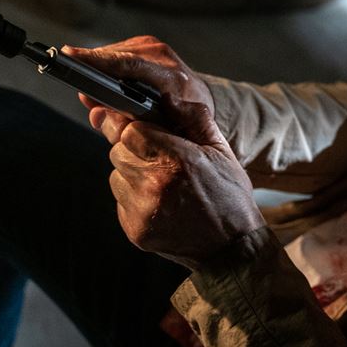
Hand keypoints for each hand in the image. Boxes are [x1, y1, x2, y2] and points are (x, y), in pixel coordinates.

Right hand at [61, 36, 214, 137]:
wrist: (199, 99)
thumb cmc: (179, 117)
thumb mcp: (157, 127)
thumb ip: (124, 121)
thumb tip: (94, 111)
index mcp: (171, 79)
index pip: (129, 65)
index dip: (98, 61)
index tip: (71, 57)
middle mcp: (164, 58)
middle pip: (116, 57)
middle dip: (89, 66)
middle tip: (69, 74)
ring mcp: (156, 47)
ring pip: (114, 53)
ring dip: (97, 67)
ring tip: (86, 84)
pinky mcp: (147, 43)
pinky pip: (118, 52)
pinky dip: (106, 64)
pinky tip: (98, 76)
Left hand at [64, 38, 264, 264]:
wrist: (231, 248)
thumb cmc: (229, 195)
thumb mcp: (221, 150)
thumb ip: (193, 118)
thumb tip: (167, 98)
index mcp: (178, 160)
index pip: (129, 129)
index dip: (132, 125)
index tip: (138, 127)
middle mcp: (155, 185)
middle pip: (117, 150)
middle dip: (132, 148)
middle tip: (157, 157)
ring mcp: (143, 210)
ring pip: (116, 175)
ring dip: (131, 173)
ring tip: (162, 182)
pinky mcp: (135, 229)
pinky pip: (120, 200)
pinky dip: (133, 197)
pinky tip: (159, 202)